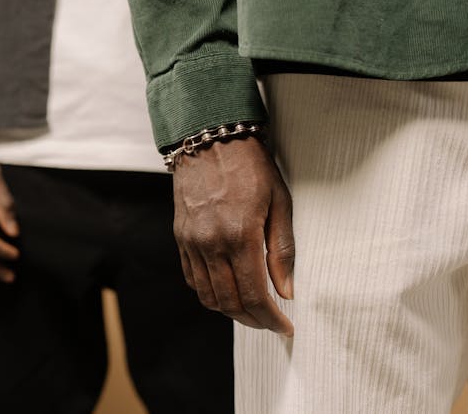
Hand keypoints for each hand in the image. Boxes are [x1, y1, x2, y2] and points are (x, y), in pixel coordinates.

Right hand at [172, 136, 294, 335]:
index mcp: (240, 235)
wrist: (210, 139)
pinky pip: (192, 278)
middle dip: (253, 320)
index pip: (254, 295)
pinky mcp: (180, 237)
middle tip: (271, 322)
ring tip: (250, 310)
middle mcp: (211, 243)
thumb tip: (287, 290)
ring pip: (208, 296)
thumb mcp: (279, 202)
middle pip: (229, 302)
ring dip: (230, 311)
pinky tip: (227, 289)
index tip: (285, 326)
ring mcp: (191, 241)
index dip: (271, 319)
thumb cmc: (250, 166)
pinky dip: (209, 292)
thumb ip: (282, 250)